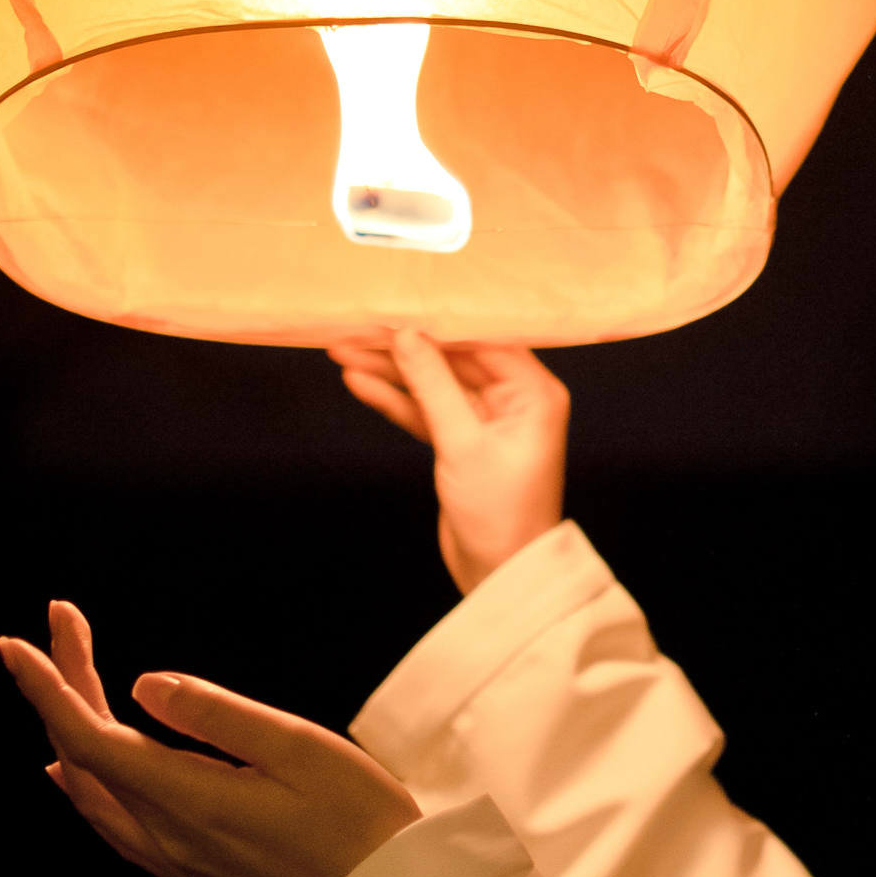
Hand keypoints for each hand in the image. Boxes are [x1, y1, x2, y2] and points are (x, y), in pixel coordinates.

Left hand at [0, 600, 420, 876]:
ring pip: (93, 802)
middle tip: (64, 628)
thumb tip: (141, 686)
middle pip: (84, 764)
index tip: (19, 638)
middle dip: (64, 691)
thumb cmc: (361, 818)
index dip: (48, 686)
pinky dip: (88, 790)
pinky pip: (118, 831)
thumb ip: (214, 714)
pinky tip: (81, 779)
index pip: (89, 740)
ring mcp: (182, 867)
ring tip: (58, 687)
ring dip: (70, 740)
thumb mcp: (297, 746)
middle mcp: (171, 842)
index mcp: (190, 802)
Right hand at [328, 331, 570, 593]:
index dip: (437, 319)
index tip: (395, 302)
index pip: (483, 338)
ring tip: (341, 350)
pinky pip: (426, 410)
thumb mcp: (463, 444)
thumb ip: (433, 385)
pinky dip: (395, 398)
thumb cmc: (499, 514)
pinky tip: (360, 382)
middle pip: (453, 357)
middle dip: (404, 345)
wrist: (499, 574)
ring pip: (433, 383)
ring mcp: (487, 419)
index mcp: (534, 391)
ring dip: (391, 370)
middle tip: (356, 328)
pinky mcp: (463, 440)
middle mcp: (515, 398)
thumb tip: (405, 334)